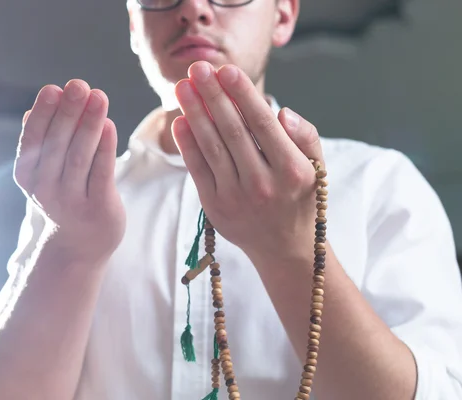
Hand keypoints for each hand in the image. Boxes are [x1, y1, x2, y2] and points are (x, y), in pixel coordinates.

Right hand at [14, 81, 125, 264]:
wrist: (77, 247)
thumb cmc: (63, 197)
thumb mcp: (45, 173)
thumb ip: (42, 143)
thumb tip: (32, 112)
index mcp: (28, 176)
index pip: (33, 140)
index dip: (43, 114)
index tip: (53, 88)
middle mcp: (46, 190)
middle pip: (57, 145)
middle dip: (68, 112)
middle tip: (78, 84)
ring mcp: (72, 202)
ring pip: (80, 157)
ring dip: (89, 124)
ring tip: (98, 96)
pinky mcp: (99, 208)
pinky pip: (102, 173)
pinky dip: (105, 148)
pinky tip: (109, 125)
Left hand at [172, 61, 324, 266]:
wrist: (284, 247)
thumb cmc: (300, 198)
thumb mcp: (317, 168)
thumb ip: (306, 137)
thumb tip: (283, 112)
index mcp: (292, 170)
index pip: (263, 124)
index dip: (242, 94)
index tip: (226, 69)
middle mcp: (264, 184)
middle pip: (232, 131)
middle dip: (213, 96)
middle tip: (198, 68)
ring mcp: (237, 197)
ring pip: (212, 147)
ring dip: (195, 113)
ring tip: (183, 86)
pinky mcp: (215, 207)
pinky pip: (198, 170)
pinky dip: (187, 144)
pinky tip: (180, 120)